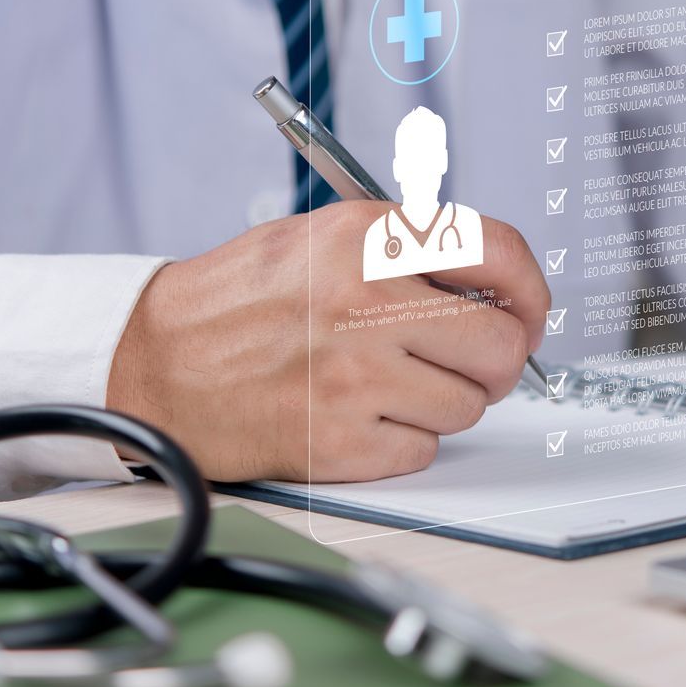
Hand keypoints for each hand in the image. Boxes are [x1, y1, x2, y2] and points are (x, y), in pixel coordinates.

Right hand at [108, 201, 547, 481]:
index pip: (499, 254)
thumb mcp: (325, 236)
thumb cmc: (240, 300)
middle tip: (469, 361)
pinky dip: (402, 441)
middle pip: (501, 345)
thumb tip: (498, 287)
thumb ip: (411, 250)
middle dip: (496, 361)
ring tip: (391, 384)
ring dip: (444, 402)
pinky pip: (422, 450)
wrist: (155, 362)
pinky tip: (360, 415)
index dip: (531, 291)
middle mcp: (365, 301)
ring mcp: (354, 376)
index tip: (528, 311)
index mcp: (367, 238)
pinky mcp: (338, 442)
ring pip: (468, 405)